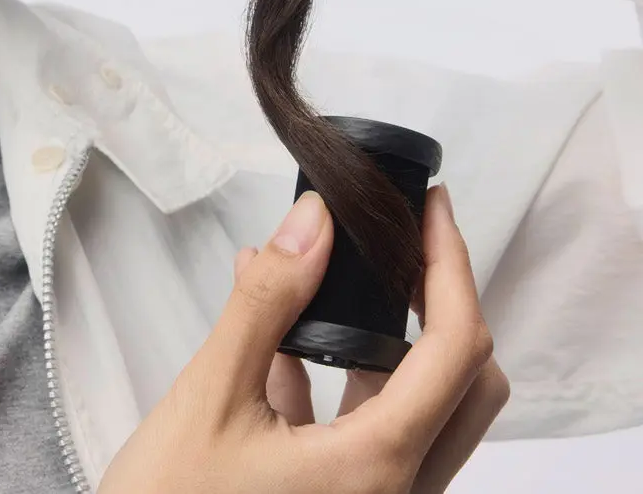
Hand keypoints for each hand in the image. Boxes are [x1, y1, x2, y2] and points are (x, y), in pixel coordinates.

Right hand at [97, 186, 510, 493]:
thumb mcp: (209, 396)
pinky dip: (347, 379)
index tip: (430, 207)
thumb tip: (314, 221)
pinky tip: (283, 341)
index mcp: (377, 468)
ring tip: (331, 275)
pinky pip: (372, 433)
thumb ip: (267, 302)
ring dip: (393, 339)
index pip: (455, 348)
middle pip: (466, 383)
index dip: (451, 264)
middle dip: (443, 300)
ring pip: (425, 410)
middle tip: (404, 239)